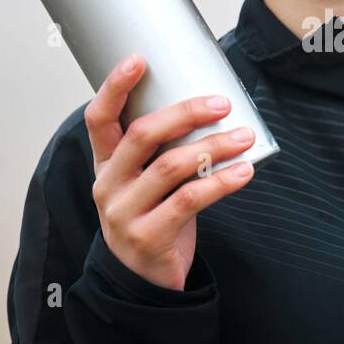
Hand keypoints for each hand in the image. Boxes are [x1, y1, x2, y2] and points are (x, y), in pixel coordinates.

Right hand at [84, 53, 255, 289]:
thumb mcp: (145, 184)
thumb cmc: (152, 220)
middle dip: (185, 113)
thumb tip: (211, 112)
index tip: (137, 59)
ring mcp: (125, 213)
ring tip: (244, 137)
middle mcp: (109, 185)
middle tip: (221, 103)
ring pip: (171, 166)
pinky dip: (221, 182)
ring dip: (214, 147)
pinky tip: (244, 172)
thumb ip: (163, 153)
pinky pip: (189, 200)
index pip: (99, 118)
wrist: (143, 283)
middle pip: (142, 134)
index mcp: (106, 165)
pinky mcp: (149, 236)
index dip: (114, 87)